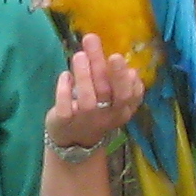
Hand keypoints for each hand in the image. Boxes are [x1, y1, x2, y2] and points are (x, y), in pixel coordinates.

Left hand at [43, 31, 143, 151]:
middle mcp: (107, 116)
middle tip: (114, 55)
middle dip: (115, 74)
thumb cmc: (95, 110)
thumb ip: (114, 80)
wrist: (73, 140)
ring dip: (84, 75)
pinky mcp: (65, 121)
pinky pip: (65, 106)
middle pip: (111, 93)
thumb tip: (122, 60)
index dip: (130, 81)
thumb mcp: (110, 99)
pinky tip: (65, 75)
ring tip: (80, 55)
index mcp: (122, 110)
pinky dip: (64, 89)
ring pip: (88, 99)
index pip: (132, 97)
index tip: (122, 60)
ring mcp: (86, 120)